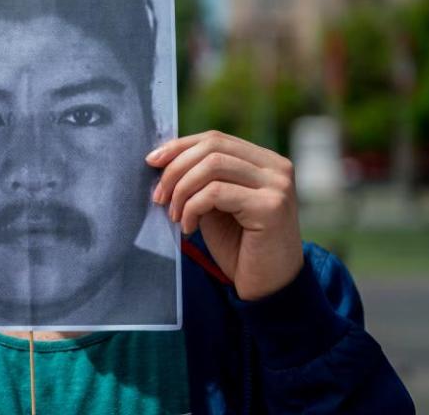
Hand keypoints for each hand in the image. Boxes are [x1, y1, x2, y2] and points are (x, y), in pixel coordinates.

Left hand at [146, 130, 302, 300]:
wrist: (269, 289)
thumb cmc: (239, 248)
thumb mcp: (216, 206)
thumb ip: (201, 180)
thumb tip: (162, 159)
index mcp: (265, 161)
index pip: (215, 139)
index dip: (179, 146)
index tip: (151, 162)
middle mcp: (276, 167)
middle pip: (212, 147)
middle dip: (175, 169)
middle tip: (158, 197)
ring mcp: (277, 185)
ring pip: (212, 166)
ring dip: (182, 190)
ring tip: (173, 215)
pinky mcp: (271, 207)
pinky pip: (216, 193)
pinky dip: (192, 208)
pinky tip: (188, 228)